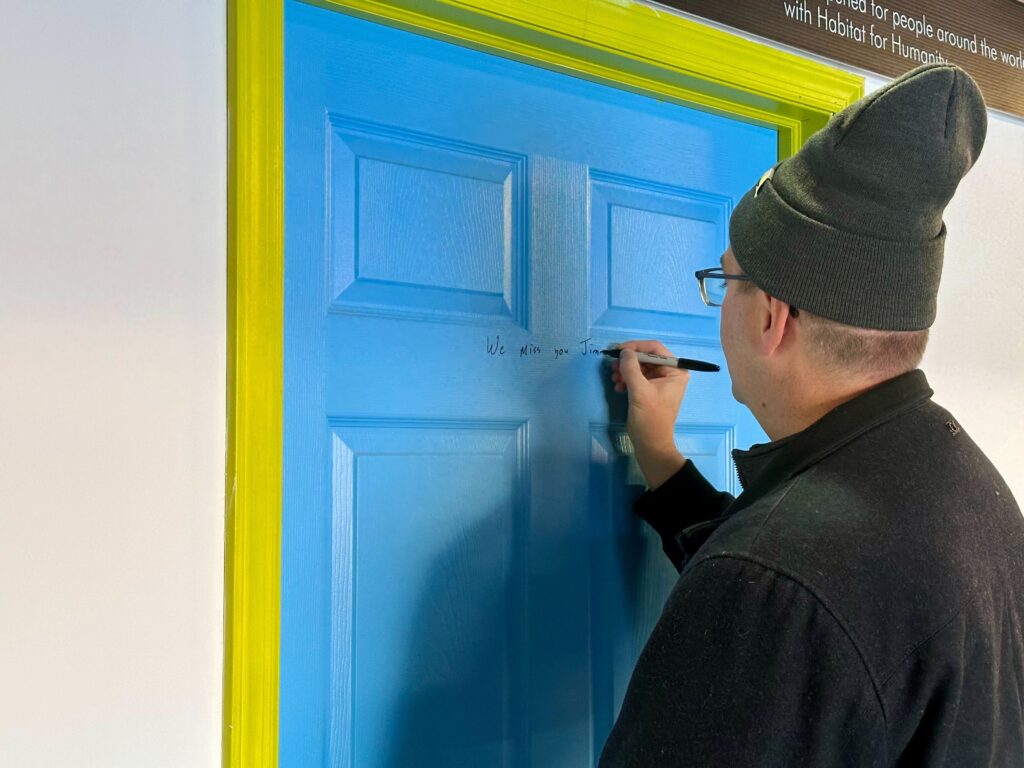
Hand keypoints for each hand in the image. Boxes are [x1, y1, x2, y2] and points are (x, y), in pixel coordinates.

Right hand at [611, 340, 688, 488]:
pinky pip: (637, 377)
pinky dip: (626, 379)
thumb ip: (631, 368)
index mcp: (675, 371)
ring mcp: (660, 382)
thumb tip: (623, 351)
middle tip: (613, 367)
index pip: (655, 349)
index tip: (618, 350)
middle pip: (646, 357)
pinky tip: (618, 387)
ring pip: (640, 367)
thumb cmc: (650, 419)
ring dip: (625, 371)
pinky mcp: (650, 390)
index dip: (636, 346)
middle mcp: (670, 373)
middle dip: (629, 361)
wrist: (650, 444)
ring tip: (614, 379)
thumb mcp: (639, 391)